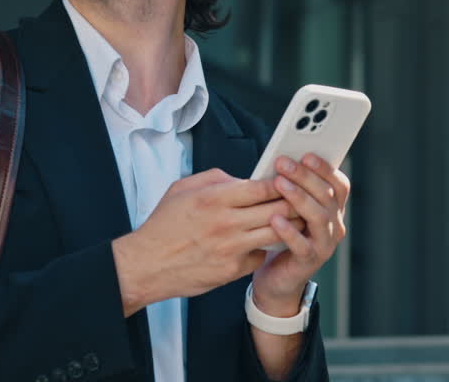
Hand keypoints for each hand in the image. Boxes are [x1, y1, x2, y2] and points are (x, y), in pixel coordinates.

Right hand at [111, 168, 302, 316]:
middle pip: (277, 209)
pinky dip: (265, 247)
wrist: (146, 265)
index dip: (282, 181)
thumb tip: (244, 179)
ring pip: (275, 233)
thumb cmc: (164, 225)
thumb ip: (217, 178)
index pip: (262, 186)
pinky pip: (260, 255)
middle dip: (293, 202)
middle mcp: (226, 223)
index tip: (291, 178)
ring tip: (293, 218)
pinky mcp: (232, 270)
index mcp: (214, 198)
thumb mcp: (184, 188)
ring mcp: (231, 249)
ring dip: (288, 225)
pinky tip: (265, 241)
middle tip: (302, 197)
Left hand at [249, 154, 349, 316]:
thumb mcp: (289, 209)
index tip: (305, 154)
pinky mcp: (310, 261)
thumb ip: (292, 188)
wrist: (277, 278)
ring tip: (278, 183)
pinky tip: (274, 218)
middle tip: (283, 163)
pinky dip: (289, 230)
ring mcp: (325, 244)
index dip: (325, 169)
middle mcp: (335, 225)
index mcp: (334, 209)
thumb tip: (281, 160)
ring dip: (298, 197)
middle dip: (305, 176)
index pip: (339, 184)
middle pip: (327, 196)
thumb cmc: (281, 237)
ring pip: (319, 216)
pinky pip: (303, 244)